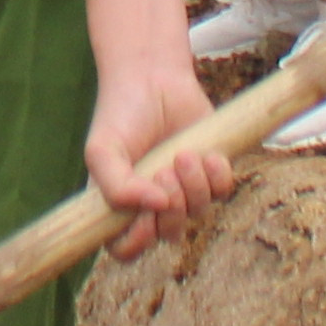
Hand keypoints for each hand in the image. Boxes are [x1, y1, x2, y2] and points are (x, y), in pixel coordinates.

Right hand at [86, 51, 231, 259]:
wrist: (153, 77)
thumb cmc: (121, 114)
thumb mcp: (102, 150)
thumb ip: (116, 186)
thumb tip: (157, 207)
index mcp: (119, 204)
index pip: (125, 248)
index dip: (136, 242)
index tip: (143, 219)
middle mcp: (152, 203)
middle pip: (168, 233)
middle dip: (171, 207)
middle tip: (164, 172)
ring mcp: (183, 189)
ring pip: (198, 213)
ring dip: (194, 186)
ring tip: (184, 154)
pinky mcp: (210, 172)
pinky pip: (223, 192)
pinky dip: (217, 175)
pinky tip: (207, 153)